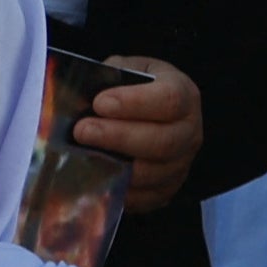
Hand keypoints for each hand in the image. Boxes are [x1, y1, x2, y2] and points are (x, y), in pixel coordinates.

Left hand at [74, 55, 202, 212]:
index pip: (170, 100)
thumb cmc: (127, 86)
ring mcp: (182, 163)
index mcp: (183, 94)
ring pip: (154, 173)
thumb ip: (106, 79)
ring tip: (82, 153)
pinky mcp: (168, 189)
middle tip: (82, 131)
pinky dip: (120, 190)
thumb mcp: (121, 69)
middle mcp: (189, 131)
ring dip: (116, 166)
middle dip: (118, 137)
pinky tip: (95, 178)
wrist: (140, 107)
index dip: (134, 103)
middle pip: (163, 141)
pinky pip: (147, 197)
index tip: (100, 103)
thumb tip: (77, 98)